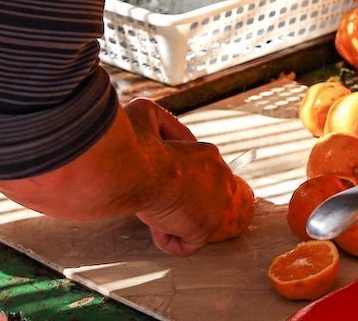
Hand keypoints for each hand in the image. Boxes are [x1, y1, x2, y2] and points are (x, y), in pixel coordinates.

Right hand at [125, 99, 234, 256]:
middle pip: (207, 199)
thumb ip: (158, 123)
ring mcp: (218, 203)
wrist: (137, 168)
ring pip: (197, 221)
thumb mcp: (146, 114)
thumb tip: (161, 133)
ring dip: (174, 221)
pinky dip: (168, 240)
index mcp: (208, 154)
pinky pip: (187, 244)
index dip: (179, 185)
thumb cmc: (136, 145)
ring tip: (156, 212)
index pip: (203, 176)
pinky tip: (155, 227)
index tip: (162, 187)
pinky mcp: (206, 227)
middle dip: (183, 205)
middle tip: (160, 203)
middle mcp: (221, 177)